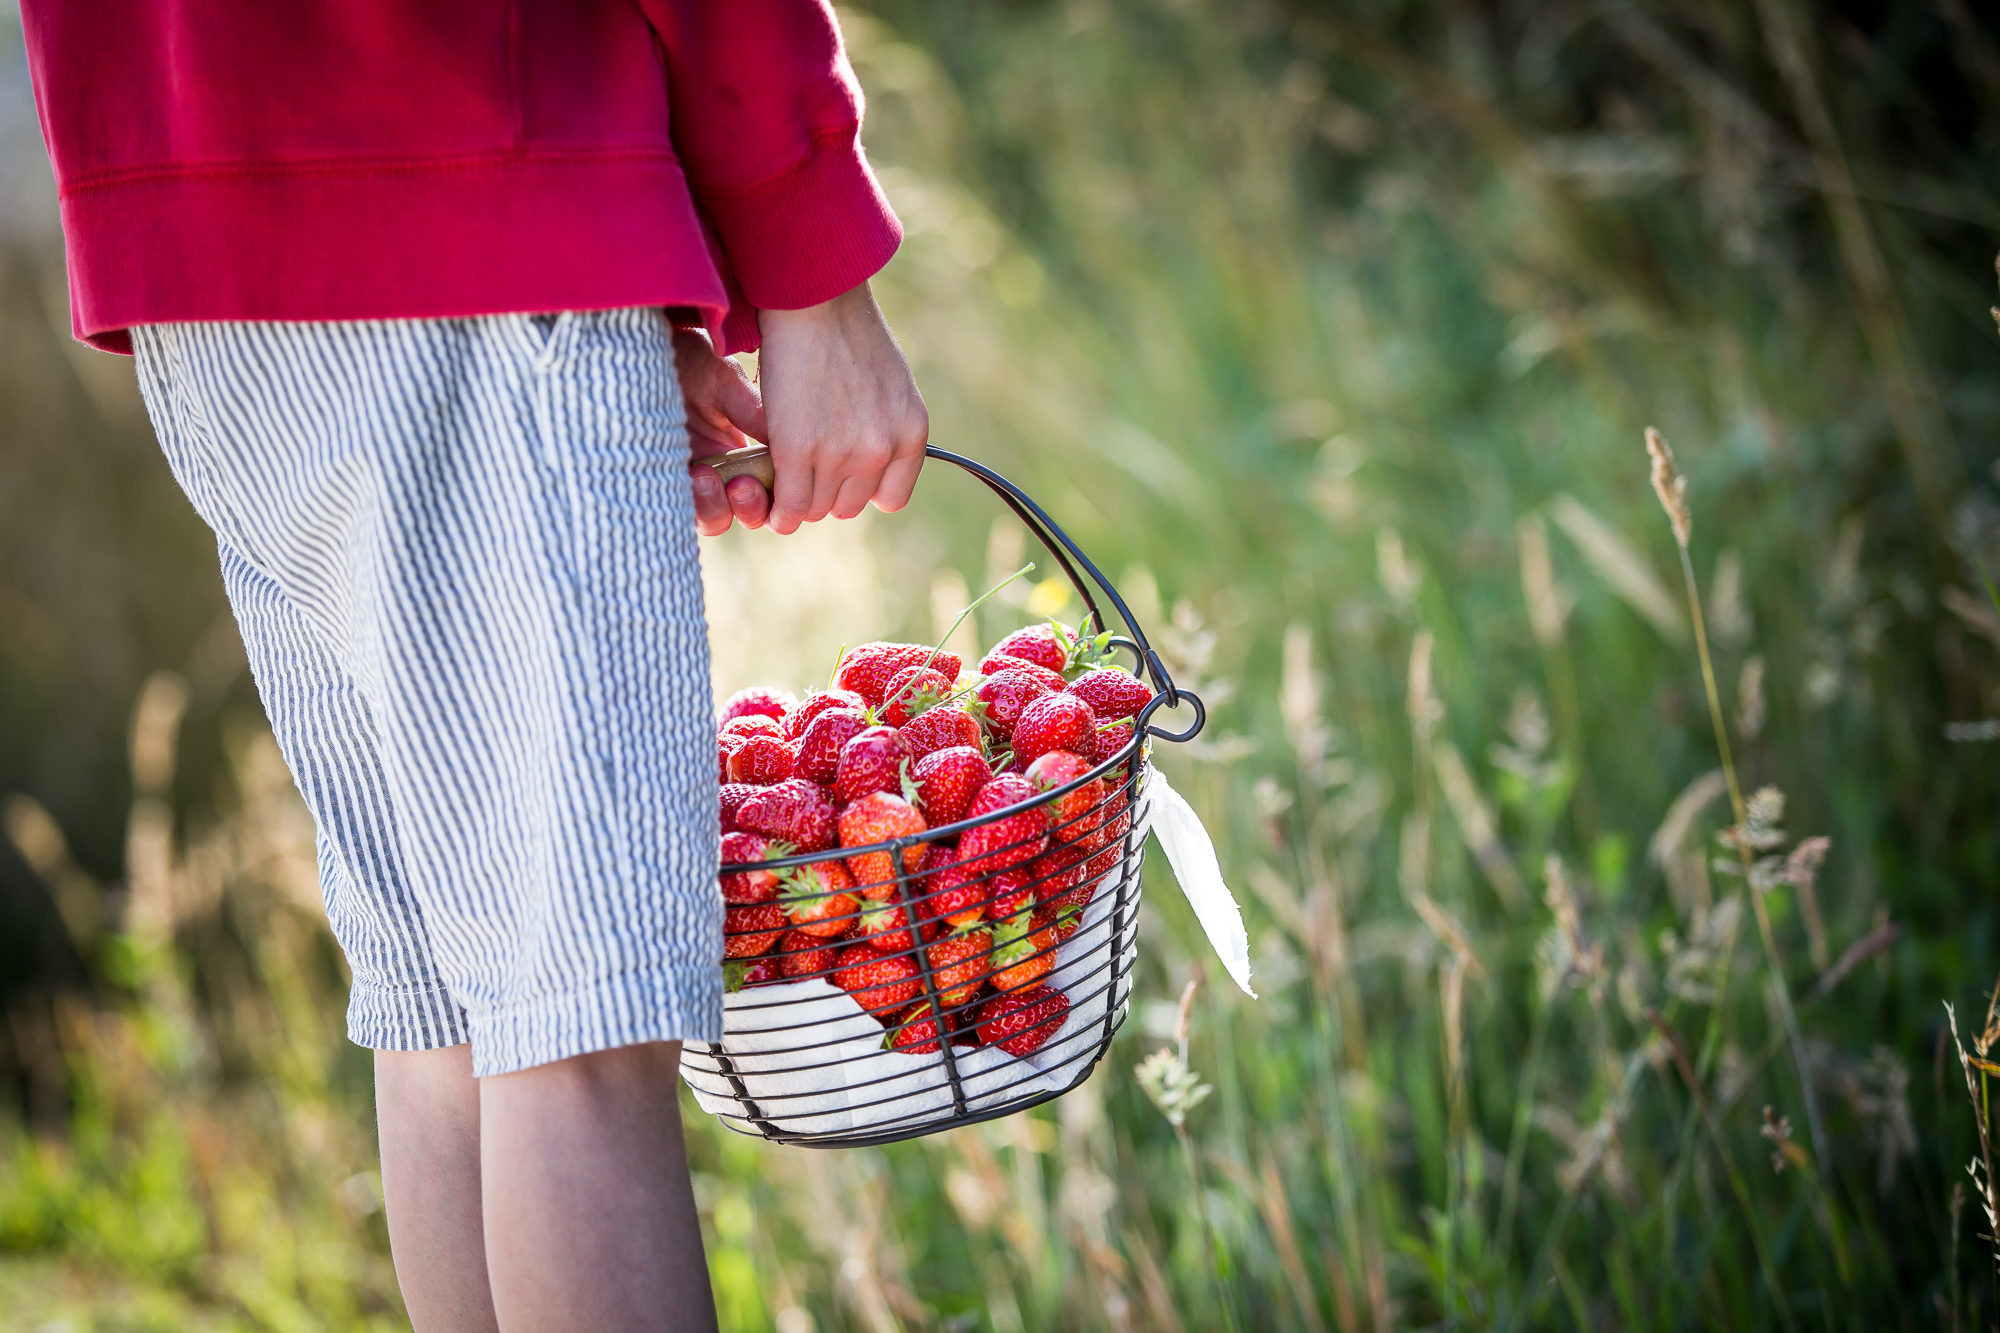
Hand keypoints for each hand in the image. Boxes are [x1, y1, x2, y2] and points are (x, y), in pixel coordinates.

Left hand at [674, 326, 771, 535]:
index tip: (774, 477)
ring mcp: (693, 480)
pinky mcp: (660, 483)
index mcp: (749, 449)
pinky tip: (685, 474)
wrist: (640, 353)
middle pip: (751, 514)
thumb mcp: (726, 382)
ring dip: (716, 509)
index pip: (775, 489)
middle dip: (751, 508)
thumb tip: (788, 446)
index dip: (779, 497)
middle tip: (739, 485)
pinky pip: (678, 513)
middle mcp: (725, 470)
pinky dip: (686, 504)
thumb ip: (755, 414)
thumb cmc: (688, 360)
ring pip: (716, 520)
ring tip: (704, 476)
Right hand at [756, 281, 927, 535]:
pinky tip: (768, 496)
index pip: (889, 498)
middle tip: (800, 468)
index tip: (840, 476)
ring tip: (780, 475)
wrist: (813, 297)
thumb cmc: (845, 328)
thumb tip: (866, 454)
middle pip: (847, 505)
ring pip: (816, 509)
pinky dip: (777, 510)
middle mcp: (882, 448)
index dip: (860, 490)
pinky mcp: (798, 450)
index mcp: (910, 432)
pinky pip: (789, 506)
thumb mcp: (890, 381)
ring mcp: (842, 453)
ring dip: (797, 498)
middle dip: (824, 492)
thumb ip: (886, 423)